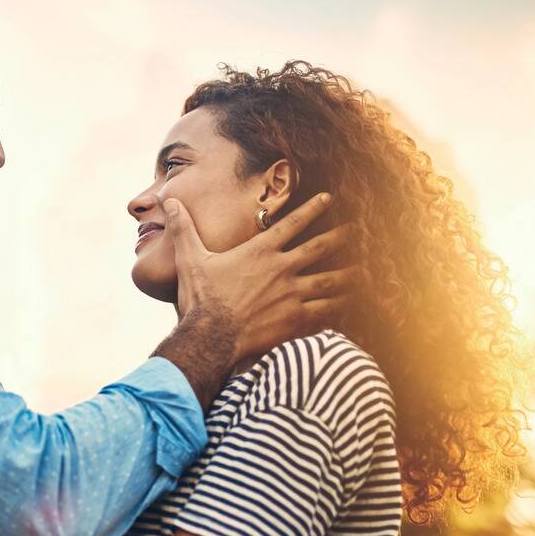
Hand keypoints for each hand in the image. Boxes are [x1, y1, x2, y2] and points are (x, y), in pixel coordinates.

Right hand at [163, 193, 354, 360]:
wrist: (211, 337)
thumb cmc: (200, 299)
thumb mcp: (190, 258)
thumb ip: (184, 229)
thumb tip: (170, 202)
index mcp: (260, 251)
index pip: (292, 222)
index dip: (312, 208)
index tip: (329, 198)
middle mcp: (282, 268)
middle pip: (319, 247)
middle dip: (340, 236)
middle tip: (359, 229)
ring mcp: (292, 294)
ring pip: (330, 279)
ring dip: (348, 273)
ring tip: (364, 269)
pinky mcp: (296, 319)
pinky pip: (326, 310)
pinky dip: (341, 305)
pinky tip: (352, 304)